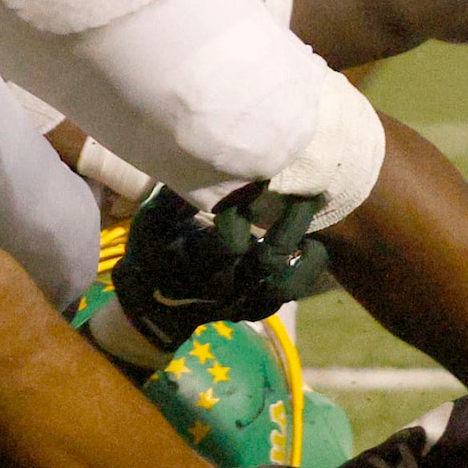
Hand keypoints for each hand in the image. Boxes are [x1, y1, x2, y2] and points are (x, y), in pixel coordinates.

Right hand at [108, 186, 330, 357]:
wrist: (154, 306)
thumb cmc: (153, 251)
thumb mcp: (151, 221)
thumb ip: (176, 196)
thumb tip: (204, 160)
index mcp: (192, 262)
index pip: (230, 243)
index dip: (244, 212)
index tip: (254, 180)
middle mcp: (220, 285)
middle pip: (268, 260)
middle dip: (292, 222)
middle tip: (306, 188)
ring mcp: (239, 300)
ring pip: (284, 285)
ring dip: (307, 254)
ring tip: (316, 222)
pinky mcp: (252, 307)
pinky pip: (285, 296)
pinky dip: (305, 272)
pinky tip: (311, 244)